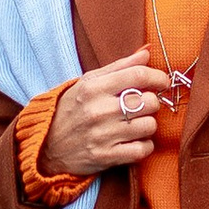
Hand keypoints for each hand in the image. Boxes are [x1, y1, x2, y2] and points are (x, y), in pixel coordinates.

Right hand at [38, 48, 175, 178]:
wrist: (46, 145)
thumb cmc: (71, 109)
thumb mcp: (88, 82)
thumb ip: (119, 66)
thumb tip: (147, 52)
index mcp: (94, 87)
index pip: (138, 75)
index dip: (158, 77)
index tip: (162, 82)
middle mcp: (99, 110)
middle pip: (150, 101)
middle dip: (152, 102)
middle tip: (142, 105)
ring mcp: (103, 135)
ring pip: (150, 126)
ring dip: (147, 125)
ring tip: (135, 123)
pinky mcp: (106, 157)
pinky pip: (142, 150)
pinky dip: (143, 146)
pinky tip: (133, 141)